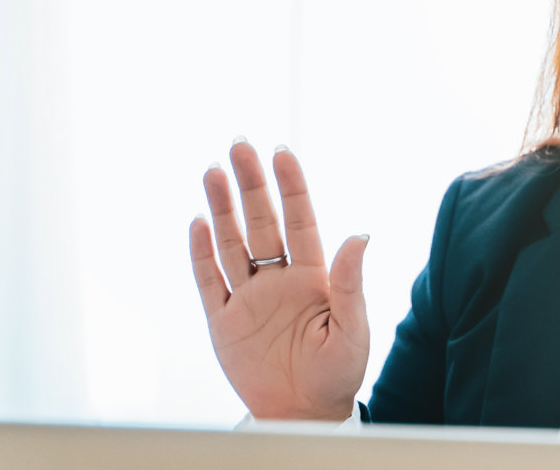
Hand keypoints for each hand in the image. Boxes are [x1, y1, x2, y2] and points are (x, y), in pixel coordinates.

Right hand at [188, 139, 369, 420]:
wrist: (305, 414)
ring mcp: (249, 298)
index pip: (299, 221)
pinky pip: (208, 281)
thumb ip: (349, 282)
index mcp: (313, 277)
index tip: (281, 153)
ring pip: (231, 243)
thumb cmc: (338, 374)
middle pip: (261, 222)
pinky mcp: (223, 321)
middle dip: (251, 184)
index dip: (291, 186)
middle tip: (239, 145)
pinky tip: (198, 223)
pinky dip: (201, 253)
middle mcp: (279, 279)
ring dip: (222, 208)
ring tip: (213, 171)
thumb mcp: (352, 328)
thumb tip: (360, 236)